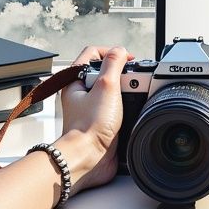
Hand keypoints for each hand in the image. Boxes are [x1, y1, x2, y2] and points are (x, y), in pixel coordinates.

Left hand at [53, 46, 132, 194]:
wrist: (88, 157)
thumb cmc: (88, 127)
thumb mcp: (105, 86)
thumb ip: (113, 64)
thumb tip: (120, 51)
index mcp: (75, 81)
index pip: (92, 54)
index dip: (112, 52)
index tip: (127, 59)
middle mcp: (82, 94)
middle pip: (106, 71)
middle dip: (123, 74)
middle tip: (131, 81)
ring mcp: (93, 108)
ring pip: (114, 90)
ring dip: (127, 91)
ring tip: (132, 97)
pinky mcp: (103, 122)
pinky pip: (119, 107)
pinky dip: (128, 106)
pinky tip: (132, 110)